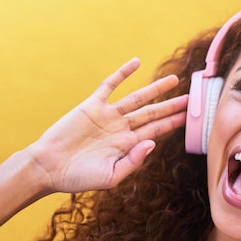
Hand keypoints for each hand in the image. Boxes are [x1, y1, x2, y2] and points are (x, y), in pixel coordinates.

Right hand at [28, 58, 187, 192]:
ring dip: (156, 89)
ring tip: (174, 80)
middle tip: (192, 98)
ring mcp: (108, 115)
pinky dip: (122, 74)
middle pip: (153, 113)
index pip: (157, 130)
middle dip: (172, 106)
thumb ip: (134, 161)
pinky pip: (109, 85)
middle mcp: (121, 128)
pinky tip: (136, 62)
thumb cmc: (79, 178)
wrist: (48, 168)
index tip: (191, 117)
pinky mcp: (91, 106)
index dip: (174, 123)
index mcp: (128, 145)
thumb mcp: (111, 177)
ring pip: (138, 98)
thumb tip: (153, 142)